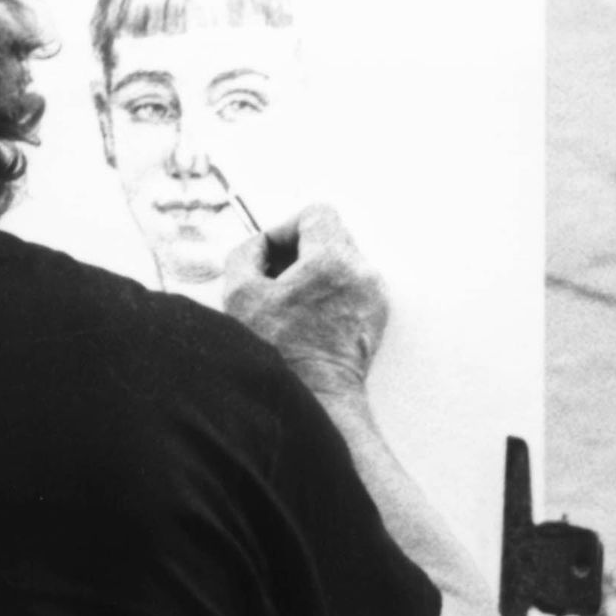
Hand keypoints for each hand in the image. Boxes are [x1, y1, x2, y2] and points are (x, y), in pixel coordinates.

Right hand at [221, 204, 388, 396]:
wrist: (315, 402)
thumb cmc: (280, 355)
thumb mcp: (240, 296)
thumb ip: (245, 254)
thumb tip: (258, 248)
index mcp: (332, 259)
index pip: (316, 214)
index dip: (285, 229)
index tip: (269, 255)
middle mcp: (361, 272)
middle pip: (329, 236)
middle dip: (297, 252)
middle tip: (272, 280)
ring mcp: (373, 296)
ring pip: (340, 263)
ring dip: (311, 274)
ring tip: (287, 305)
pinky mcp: (375, 319)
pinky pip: (351, 288)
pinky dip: (328, 294)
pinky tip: (305, 321)